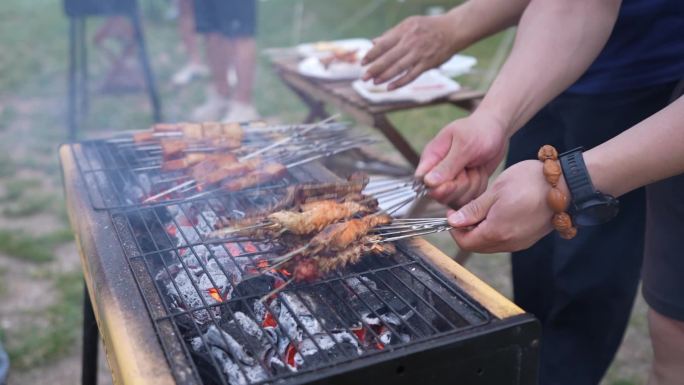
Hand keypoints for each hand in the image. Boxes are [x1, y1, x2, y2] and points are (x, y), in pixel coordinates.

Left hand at [362, 15, 456, 89]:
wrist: (453, 30)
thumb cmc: (428, 27)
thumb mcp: (409, 24)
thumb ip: (391, 34)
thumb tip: (373, 42)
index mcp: (403, 31)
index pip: (383, 44)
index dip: (372, 54)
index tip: (363, 62)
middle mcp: (410, 42)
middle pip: (388, 57)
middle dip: (374, 68)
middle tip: (363, 77)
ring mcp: (419, 54)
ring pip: (398, 68)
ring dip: (384, 76)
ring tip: (374, 82)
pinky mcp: (427, 64)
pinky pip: (411, 75)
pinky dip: (400, 82)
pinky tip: (390, 87)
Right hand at [416, 111, 507, 207]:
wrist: (496, 131)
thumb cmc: (478, 131)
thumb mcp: (464, 145)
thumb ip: (447, 165)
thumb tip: (428, 182)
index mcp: (431, 158)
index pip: (422, 182)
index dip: (438, 187)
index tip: (454, 178)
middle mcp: (437, 173)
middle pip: (441, 196)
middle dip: (461, 184)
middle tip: (469, 166)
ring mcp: (451, 183)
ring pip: (457, 199)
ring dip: (473, 184)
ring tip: (476, 166)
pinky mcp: (464, 189)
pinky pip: (469, 199)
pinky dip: (479, 187)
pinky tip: (480, 172)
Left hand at [447, 160, 562, 252]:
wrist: (566, 186)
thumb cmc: (530, 183)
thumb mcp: (496, 192)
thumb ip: (473, 210)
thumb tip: (454, 222)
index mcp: (496, 232)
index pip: (465, 242)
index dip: (454, 230)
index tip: (452, 213)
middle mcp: (508, 243)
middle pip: (477, 246)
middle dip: (466, 231)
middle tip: (464, 211)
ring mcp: (519, 243)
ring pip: (490, 244)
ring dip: (480, 231)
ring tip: (482, 209)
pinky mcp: (528, 239)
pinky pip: (504, 241)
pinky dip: (494, 231)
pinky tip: (497, 213)